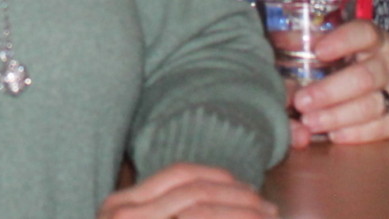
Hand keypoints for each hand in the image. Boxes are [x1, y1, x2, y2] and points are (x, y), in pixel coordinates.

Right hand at [98, 164, 275, 217]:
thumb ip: (166, 213)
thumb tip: (219, 202)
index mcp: (120, 205)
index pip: (178, 174)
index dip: (219, 178)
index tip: (249, 190)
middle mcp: (121, 212)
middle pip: (193, 189)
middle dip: (238, 197)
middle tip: (268, 208)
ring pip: (199, 207)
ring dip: (241, 212)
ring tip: (266, 216)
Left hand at [286, 19, 388, 144]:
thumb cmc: (365, 59)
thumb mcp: (346, 45)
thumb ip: (313, 43)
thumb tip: (276, 41)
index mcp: (377, 40)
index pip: (364, 34)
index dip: (342, 42)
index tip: (319, 51)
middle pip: (364, 77)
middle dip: (330, 91)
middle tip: (301, 101)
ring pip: (372, 105)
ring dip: (338, 115)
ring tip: (310, 122)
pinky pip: (383, 128)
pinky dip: (357, 133)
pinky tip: (334, 135)